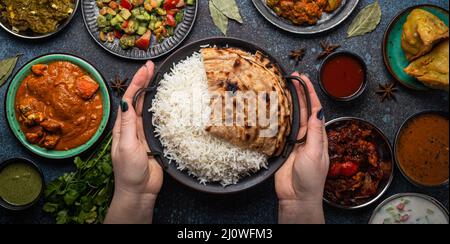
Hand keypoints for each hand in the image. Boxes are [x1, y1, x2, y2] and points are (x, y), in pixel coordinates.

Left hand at [105, 61, 162, 223]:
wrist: (139, 190)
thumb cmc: (129, 172)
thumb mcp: (126, 146)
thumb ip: (128, 125)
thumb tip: (126, 102)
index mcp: (123, 126)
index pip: (129, 99)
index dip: (138, 82)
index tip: (146, 68)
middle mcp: (132, 127)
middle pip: (138, 99)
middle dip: (144, 81)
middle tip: (152, 66)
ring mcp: (143, 133)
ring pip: (147, 107)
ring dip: (152, 92)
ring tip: (157, 76)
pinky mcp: (154, 140)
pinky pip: (157, 121)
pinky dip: (160, 108)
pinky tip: (165, 100)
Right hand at [275, 73, 328, 223]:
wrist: (297, 197)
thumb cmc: (310, 179)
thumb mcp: (316, 153)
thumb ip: (316, 132)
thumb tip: (318, 111)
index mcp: (318, 135)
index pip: (315, 109)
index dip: (309, 93)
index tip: (303, 79)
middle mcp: (307, 135)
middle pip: (303, 109)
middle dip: (299, 93)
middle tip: (293, 77)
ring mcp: (294, 141)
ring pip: (292, 117)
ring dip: (289, 102)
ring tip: (284, 87)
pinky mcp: (282, 147)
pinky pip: (280, 129)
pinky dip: (278, 117)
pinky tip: (274, 108)